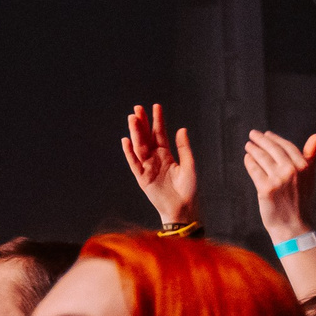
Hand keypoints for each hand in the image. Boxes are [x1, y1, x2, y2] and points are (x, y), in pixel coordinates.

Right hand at [121, 104, 198, 226]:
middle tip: (137, 108)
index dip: (157, 120)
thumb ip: (183, 148)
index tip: (156, 106)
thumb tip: (182, 129)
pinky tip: (126, 140)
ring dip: (135, 133)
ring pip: (139, 147)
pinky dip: (129, 153)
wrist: (183, 208)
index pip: (160, 133)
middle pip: (146, 137)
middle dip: (142, 123)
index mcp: (166, 154)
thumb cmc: (188, 188)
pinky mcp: (142, 178)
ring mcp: (147, 167)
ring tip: (132, 119)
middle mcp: (155, 158)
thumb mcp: (189, 165)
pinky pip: (134, 163)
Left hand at [241, 131, 315, 242]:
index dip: (275, 139)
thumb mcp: (310, 178)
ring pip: (262, 158)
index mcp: (304, 166)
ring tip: (248, 145)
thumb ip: (311, 156)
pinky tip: (247, 158)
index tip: (267, 134)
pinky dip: (249, 162)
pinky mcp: (265, 188)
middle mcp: (292, 170)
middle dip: (261, 140)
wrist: (294, 226)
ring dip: (253, 149)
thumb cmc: (301, 202)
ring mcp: (278, 179)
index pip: (286, 146)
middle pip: (273, 149)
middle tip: (253, 134)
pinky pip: (254, 170)